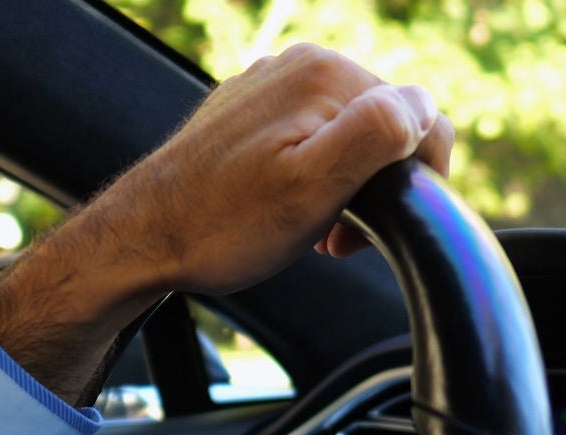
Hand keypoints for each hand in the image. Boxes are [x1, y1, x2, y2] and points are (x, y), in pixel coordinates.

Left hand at [0, 44, 453, 405]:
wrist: (144, 238)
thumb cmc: (223, 226)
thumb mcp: (313, 189)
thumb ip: (378, 136)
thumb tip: (422, 109)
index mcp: (327, 76)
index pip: (422, 118)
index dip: (413, 181)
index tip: (370, 227)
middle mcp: (302, 64)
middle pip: (386, 125)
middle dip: (377, 185)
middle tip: (336, 237)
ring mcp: (274, 84)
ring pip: (351, 133)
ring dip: (347, 185)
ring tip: (313, 227)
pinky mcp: (252, 109)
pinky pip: (312, 135)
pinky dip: (315, 175)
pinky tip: (288, 208)